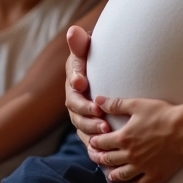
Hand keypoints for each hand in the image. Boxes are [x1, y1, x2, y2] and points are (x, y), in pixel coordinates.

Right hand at [65, 25, 108, 147]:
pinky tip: (102, 151)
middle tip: (102, 120)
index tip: (84, 85)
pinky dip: (93, 145)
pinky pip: (88, 137)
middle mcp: (74, 96)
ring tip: (106, 130)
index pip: (73, 86)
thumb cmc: (99, 55)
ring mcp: (80, 111)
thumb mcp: (89, 47)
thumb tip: (72, 31)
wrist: (110, 66)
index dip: (78, 87)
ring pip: (81, 126)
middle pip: (76, 111)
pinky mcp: (88, 123)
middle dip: (87, 116)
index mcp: (74, 78)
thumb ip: (81, 43)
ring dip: (92, 130)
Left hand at [89, 96, 182, 182]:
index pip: (102, 142)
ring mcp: (141, 167)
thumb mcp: (137, 104)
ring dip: (112, 174)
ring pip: (120, 175)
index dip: (94, 142)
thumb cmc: (162, 114)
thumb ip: (116, 104)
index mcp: (124, 138)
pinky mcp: (154, 175)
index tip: (91, 142)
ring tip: (109, 174)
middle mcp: (129, 155)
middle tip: (95, 157)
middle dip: (99, 158)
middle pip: (108, 160)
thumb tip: (98, 101)